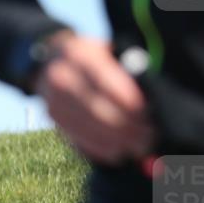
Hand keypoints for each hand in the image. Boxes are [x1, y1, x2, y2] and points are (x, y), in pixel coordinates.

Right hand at [35, 33, 154, 165]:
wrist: (50, 61)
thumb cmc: (93, 56)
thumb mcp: (109, 50)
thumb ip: (127, 70)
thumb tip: (153, 98)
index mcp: (79, 56)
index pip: (107, 84)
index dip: (129, 104)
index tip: (150, 117)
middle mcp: (61, 78)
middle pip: (96, 109)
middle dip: (125, 127)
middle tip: (149, 138)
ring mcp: (53, 100)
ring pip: (87, 127)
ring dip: (115, 141)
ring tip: (139, 147)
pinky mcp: (52, 117)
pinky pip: (77, 137)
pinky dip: (99, 148)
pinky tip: (118, 152)